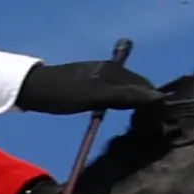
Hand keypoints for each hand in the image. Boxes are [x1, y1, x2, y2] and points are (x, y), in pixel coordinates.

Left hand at [15, 58, 162, 114]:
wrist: (33, 89)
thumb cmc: (63, 94)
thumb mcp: (95, 96)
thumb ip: (125, 96)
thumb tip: (157, 97)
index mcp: (114, 70)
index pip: (144, 86)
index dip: (154, 102)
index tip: (160, 121)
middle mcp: (110, 68)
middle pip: (137, 86)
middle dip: (147, 101)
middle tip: (153, 124)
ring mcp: (100, 74)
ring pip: (127, 89)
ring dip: (136, 102)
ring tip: (142, 120)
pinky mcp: (91, 82)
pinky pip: (115, 92)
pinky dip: (123, 102)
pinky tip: (121, 111)